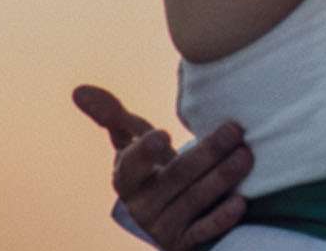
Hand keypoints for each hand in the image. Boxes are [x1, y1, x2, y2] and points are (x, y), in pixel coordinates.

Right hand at [72, 84, 252, 249]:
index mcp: (126, 179)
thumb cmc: (152, 166)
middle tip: (235, 130)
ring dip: (222, 178)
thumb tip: (79, 90)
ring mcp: (162, 227)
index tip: (163, 134)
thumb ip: (111, 115)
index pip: (131, 166)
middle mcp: (141, 206)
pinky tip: (241, 201)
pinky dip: (222, 218)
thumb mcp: (132, 141)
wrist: (169, 211)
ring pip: (194, 200)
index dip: (145, 151)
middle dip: (207, 153)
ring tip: (246, 155)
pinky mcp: (183, 244)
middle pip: (176, 177)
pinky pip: (203, 232)